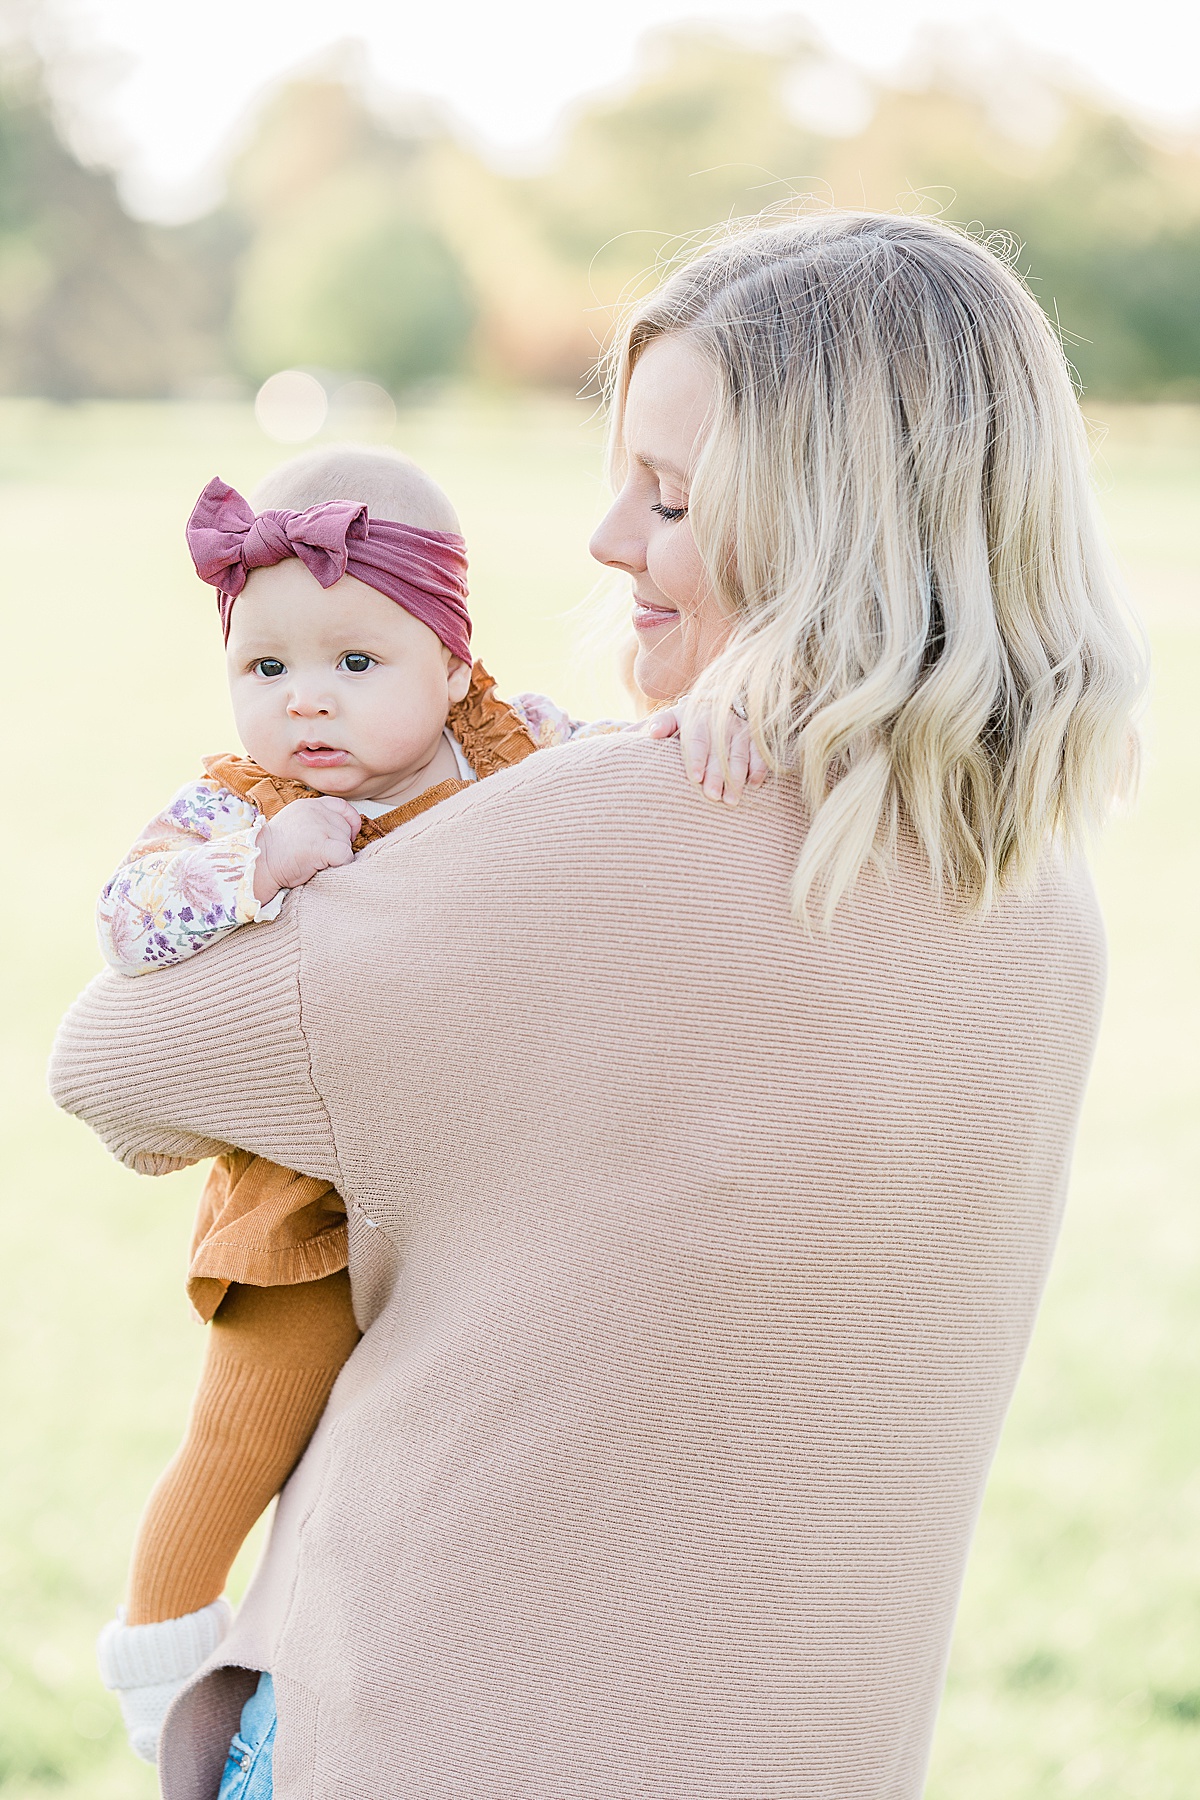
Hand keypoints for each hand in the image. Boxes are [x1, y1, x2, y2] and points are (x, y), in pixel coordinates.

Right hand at [253, 797, 361, 904]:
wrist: (258, 865)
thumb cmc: (277, 852)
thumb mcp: (296, 825)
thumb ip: (317, 821)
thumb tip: (346, 830)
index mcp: (308, 805)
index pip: (342, 806)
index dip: (350, 822)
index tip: (346, 837)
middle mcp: (314, 811)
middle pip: (346, 828)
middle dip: (340, 844)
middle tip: (319, 855)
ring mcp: (317, 827)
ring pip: (346, 844)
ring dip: (338, 857)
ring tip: (316, 861)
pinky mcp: (319, 845)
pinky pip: (345, 855)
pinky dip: (341, 865)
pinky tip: (325, 868)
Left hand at [647, 700, 768, 805]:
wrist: (720, 702)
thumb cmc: (691, 719)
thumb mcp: (674, 717)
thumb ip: (661, 724)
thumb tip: (646, 733)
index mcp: (697, 717)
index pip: (697, 739)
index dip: (696, 759)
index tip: (696, 778)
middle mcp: (720, 721)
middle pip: (718, 752)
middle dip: (716, 775)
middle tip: (712, 796)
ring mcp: (739, 729)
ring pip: (739, 755)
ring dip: (736, 779)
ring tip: (731, 800)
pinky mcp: (754, 736)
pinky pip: (759, 753)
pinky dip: (758, 769)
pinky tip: (754, 785)